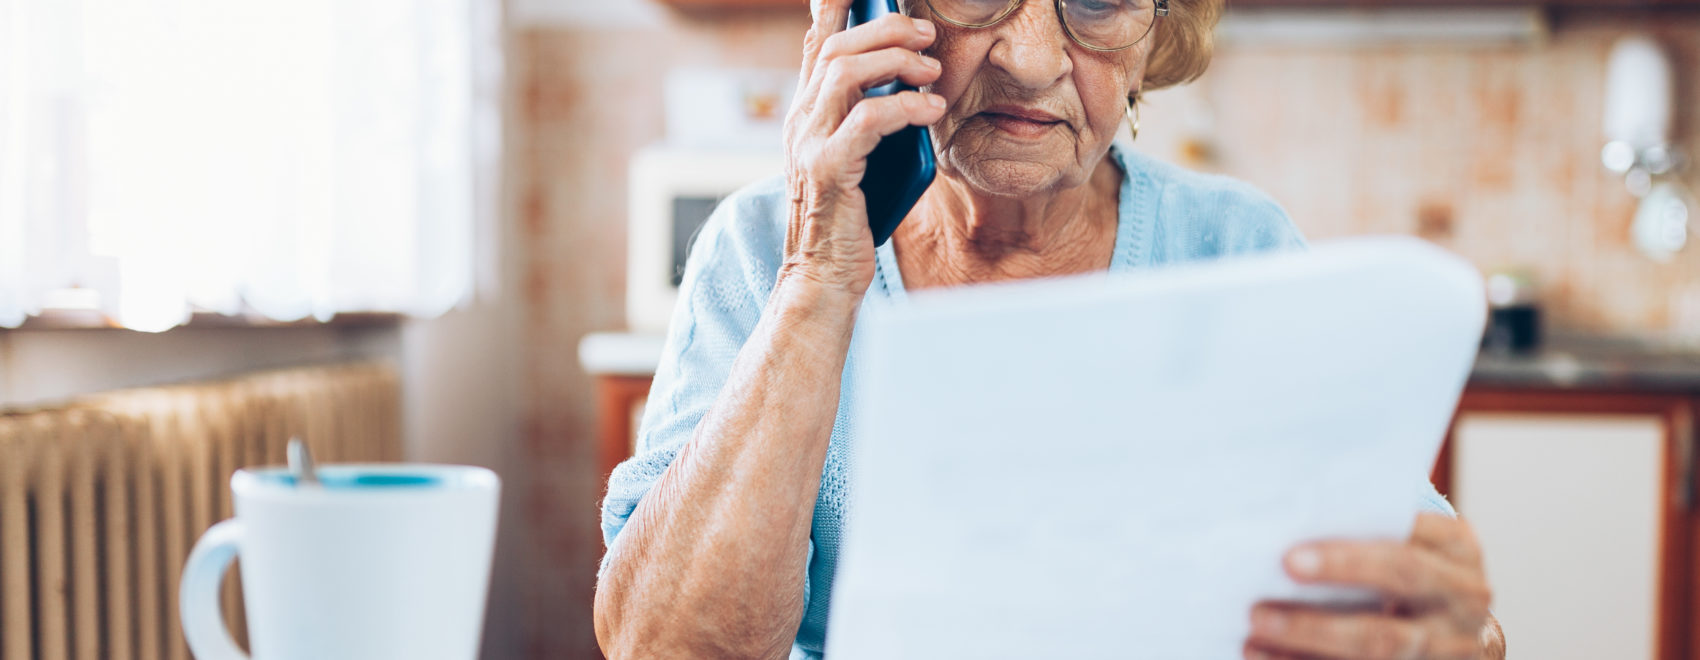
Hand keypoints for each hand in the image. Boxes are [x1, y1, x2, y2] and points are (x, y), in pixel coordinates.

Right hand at [780, 0, 946, 296]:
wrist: (822, 278)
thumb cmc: (848, 222)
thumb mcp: (858, 159)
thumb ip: (869, 121)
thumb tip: (910, 84)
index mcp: (805, 115)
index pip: (815, 44)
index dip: (834, 7)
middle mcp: (799, 122)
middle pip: (834, 46)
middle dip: (885, 28)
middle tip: (926, 33)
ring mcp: (808, 144)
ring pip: (845, 71)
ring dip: (897, 61)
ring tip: (932, 71)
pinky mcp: (828, 170)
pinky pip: (868, 119)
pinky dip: (905, 106)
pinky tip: (930, 110)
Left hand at [1245, 514, 1502, 659]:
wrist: (1463, 628)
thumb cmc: (1413, 565)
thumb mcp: (1410, 538)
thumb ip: (1366, 524)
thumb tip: (1278, 521)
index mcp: (1457, 548)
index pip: (1402, 546)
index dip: (1346, 556)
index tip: (1287, 559)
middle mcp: (1463, 597)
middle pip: (1392, 593)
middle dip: (1327, 595)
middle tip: (1260, 605)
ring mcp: (1451, 645)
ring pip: (1379, 646)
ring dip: (1309, 639)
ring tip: (1254, 633)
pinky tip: (1264, 655)